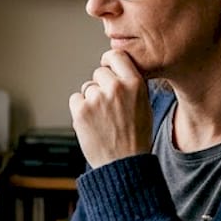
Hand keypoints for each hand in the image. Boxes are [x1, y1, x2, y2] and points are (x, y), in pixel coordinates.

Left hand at [68, 49, 151, 168]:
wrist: (124, 163)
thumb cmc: (135, 137)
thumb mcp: (144, 106)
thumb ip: (131, 85)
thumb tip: (116, 70)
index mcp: (135, 84)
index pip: (116, 56)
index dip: (109, 61)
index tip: (106, 67)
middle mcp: (116, 88)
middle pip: (98, 73)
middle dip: (100, 86)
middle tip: (108, 106)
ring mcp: (97, 99)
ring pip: (87, 88)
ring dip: (90, 100)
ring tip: (103, 120)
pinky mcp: (81, 110)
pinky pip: (75, 99)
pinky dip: (80, 110)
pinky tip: (92, 123)